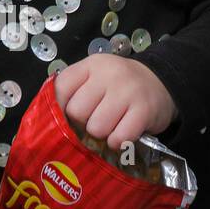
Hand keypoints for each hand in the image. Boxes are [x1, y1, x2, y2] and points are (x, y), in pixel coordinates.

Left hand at [53, 54, 177, 151]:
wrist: (161, 82)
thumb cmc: (119, 85)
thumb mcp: (95, 76)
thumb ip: (73, 89)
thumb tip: (48, 115)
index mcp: (90, 66)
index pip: (61, 88)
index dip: (60, 106)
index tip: (67, 114)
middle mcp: (108, 75)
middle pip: (77, 111)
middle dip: (82, 122)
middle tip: (93, 120)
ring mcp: (127, 92)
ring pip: (96, 128)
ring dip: (100, 134)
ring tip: (109, 126)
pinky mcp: (144, 112)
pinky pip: (119, 138)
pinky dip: (117, 142)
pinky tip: (121, 134)